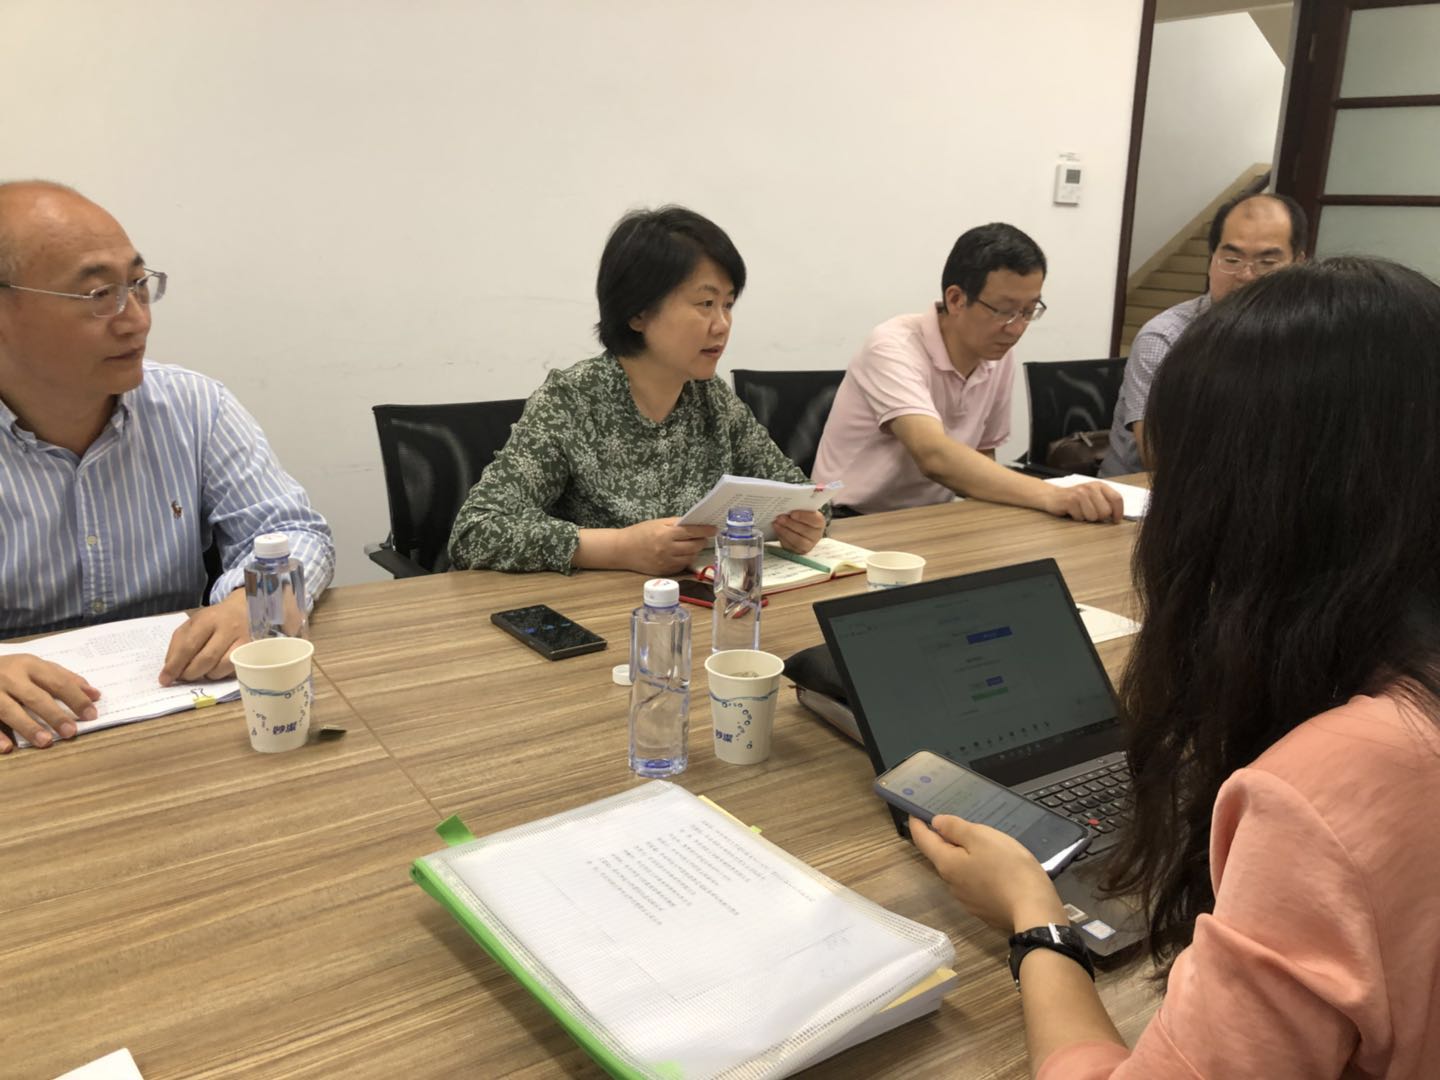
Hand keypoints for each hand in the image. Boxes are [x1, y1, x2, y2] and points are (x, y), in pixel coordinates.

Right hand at [0, 655, 100, 751]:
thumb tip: (95, 694)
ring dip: (28, 727)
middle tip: (71, 732)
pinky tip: (8, 748)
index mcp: (29, 665)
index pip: (57, 682)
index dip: (76, 698)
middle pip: (35, 697)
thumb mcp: (36, 666)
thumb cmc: (10, 669)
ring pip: (9, 710)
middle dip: (54, 715)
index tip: (91, 715)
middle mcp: (10, 676)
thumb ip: (64, 678)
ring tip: (46, 741)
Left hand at [159, 590, 249, 685]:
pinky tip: (216, 669)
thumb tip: (170, 670)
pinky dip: (220, 674)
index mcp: (207, 619)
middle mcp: (227, 628)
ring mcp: (242, 640)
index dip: (175, 666)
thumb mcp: (194, 624)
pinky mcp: (251, 651)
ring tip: (202, 671)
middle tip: (183, 678)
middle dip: (190, 674)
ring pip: (220, 668)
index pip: (188, 646)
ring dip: (206, 675)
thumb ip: (179, 644)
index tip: (165, 680)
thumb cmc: (214, 619)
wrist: (245, 608)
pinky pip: (232, 671)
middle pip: (205, 659)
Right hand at [616, 518, 717, 574]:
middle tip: (704, 537)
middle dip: (702, 541)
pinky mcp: (664, 571)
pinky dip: (686, 559)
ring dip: (695, 551)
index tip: (714, 528)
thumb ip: (675, 523)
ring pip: (690, 557)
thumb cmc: (640, 533)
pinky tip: (684, 553)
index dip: (705, 530)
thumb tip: (694, 523)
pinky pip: (682, 566)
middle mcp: (667, 549)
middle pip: (694, 546)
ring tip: (694, 545)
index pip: (692, 532)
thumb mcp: (657, 523)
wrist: (622, 550)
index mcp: (665, 534)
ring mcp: (666, 562)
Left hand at [773, 509, 824, 553]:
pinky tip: (777, 531)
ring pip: (798, 541)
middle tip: (779, 518)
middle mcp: (816, 535)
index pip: (815, 520)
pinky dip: (782, 539)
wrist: (795, 528)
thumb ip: (797, 508)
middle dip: (791, 524)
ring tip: (776, 524)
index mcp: (819, 522)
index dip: (804, 517)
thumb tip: (787, 506)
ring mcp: (809, 545)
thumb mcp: (800, 511)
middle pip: (805, 531)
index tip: (792, 513)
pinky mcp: (799, 552)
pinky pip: (791, 547)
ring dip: (785, 532)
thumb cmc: (798, 517)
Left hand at [910, 815, 1068, 932]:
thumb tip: (936, 824)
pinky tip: (995, 867)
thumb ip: (956, 829)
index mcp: (947, 864)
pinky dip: (978, 871)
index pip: (923, 840)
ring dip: (964, 856)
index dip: (917, 824)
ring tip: (981, 843)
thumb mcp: (982, 838)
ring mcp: (968, 899)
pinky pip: (975, 883)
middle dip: (945, 839)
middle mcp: (951, 884)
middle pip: (941, 856)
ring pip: (959, 870)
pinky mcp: (984, 909)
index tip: (914, 812)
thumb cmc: (1009, 869)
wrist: (1035, 912)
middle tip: (955, 823)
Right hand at [1043, 482, 1123, 523]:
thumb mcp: (1093, 496)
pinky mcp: (1070, 501)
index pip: (1117, 498)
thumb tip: (1118, 517)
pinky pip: (1080, 518)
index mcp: (1099, 485)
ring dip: (1087, 518)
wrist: (1052, 495)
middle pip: (1106, 511)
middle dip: (1099, 517)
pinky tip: (1072, 512)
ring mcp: (1080, 493)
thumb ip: (1106, 502)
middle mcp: (1091, 488)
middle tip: (1091, 513)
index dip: (1118, 512)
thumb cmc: (1075, 499)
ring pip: (1093, 516)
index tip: (1116, 520)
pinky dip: (1077, 518)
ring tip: (1080, 511)